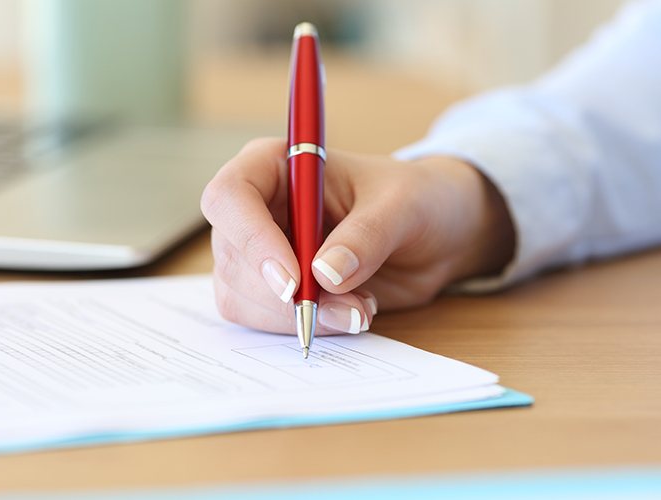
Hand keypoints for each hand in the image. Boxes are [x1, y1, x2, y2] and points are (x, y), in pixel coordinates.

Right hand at [201, 137, 513, 334]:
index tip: (294, 282)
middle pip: (233, 257)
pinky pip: (263, 320)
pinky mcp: (270, 290)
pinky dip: (306, 326)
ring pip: (241, 296)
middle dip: (287, 295)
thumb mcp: (403, 206)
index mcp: (275, 166)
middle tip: (348, 307)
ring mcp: (258, 252)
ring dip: (298, 317)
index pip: (230, 196)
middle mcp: (257, 208)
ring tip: (359, 309)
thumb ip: (366, 236)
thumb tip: (325, 274)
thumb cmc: (414, 199)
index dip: (252, 240)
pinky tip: (347, 314)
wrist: (432, 235)